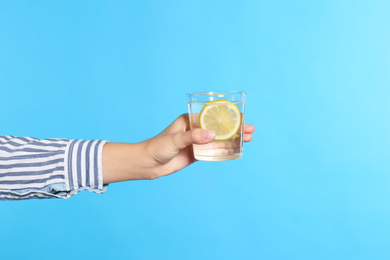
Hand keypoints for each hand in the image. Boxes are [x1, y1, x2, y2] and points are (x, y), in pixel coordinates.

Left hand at [102, 114, 254, 182]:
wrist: (147, 164)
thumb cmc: (157, 147)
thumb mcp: (175, 140)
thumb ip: (193, 137)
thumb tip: (213, 135)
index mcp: (189, 120)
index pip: (211, 114)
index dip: (228, 115)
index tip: (241, 116)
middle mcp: (195, 129)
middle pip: (219, 127)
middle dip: (235, 128)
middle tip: (250, 129)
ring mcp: (196, 142)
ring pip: (218, 139)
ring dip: (233, 139)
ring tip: (248, 139)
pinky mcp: (196, 154)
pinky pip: (213, 152)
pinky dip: (225, 151)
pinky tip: (236, 150)